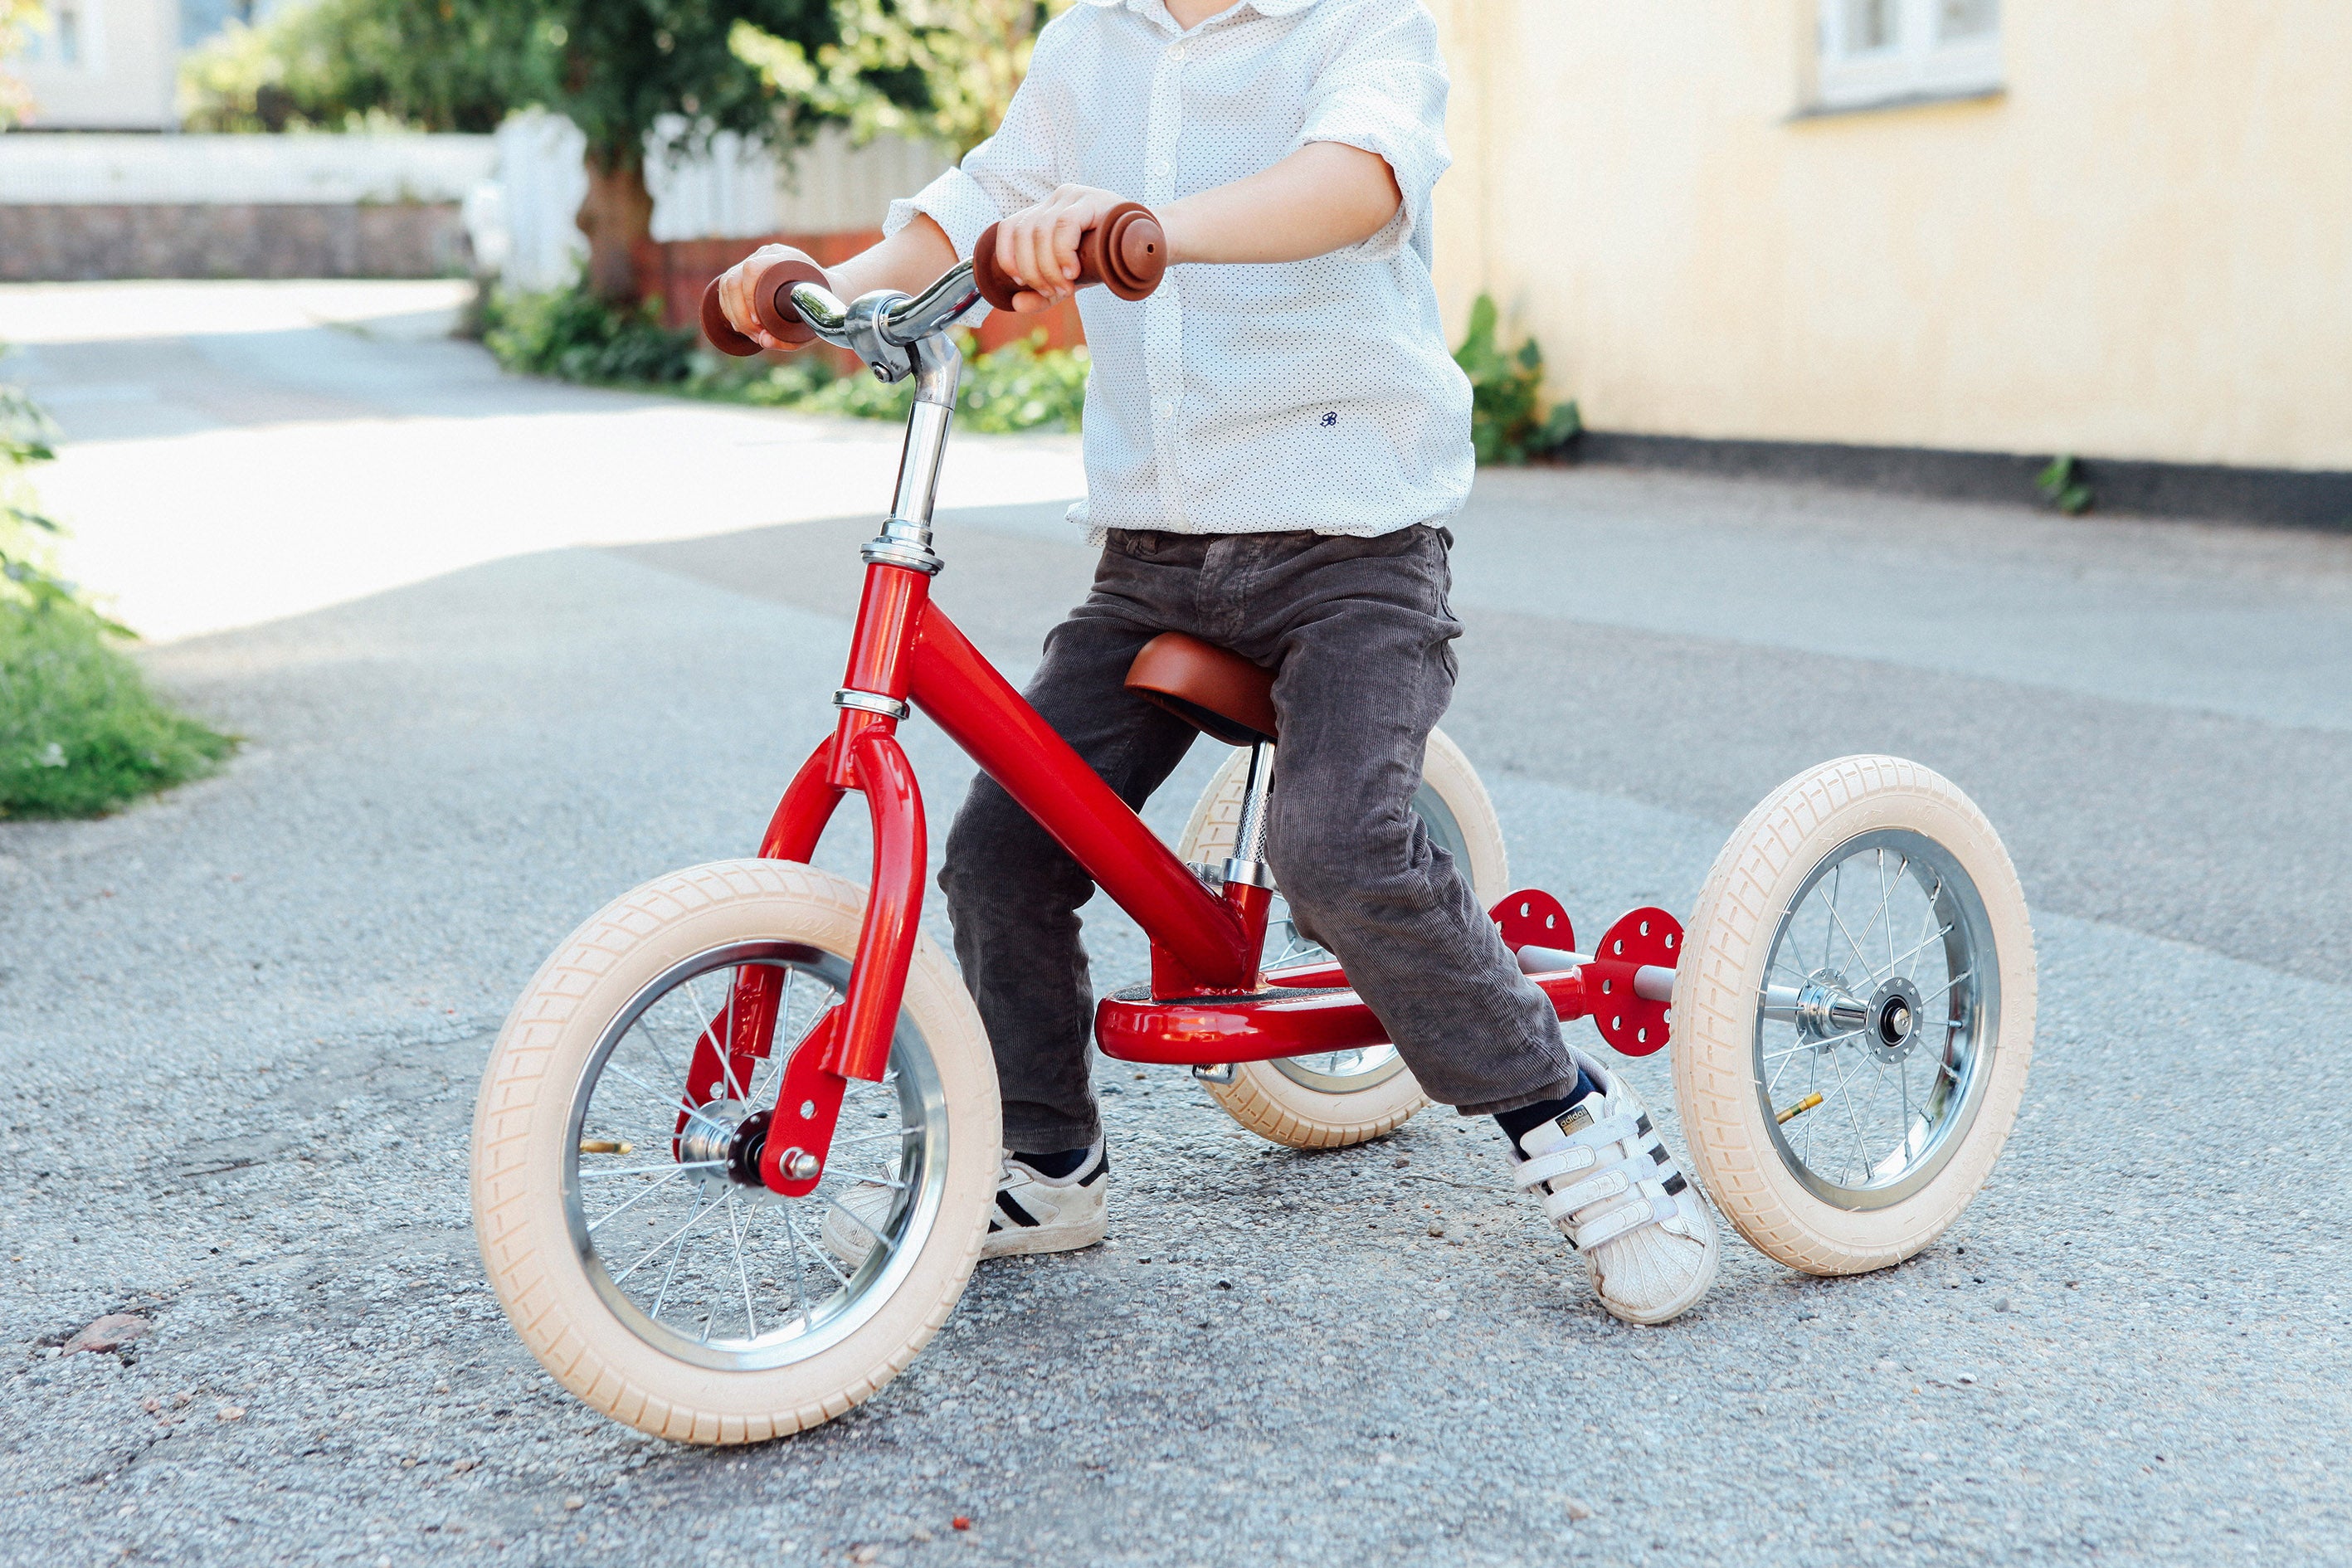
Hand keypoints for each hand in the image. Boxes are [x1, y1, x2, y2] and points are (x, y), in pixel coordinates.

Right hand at [717, 243, 825, 349]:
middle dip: (738, 313)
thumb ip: (788, 339)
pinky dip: (730, 310)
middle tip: (754, 333)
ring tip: (751, 332)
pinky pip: (726, 288)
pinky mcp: (747, 270)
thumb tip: (762, 340)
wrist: (830, 292)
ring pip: (726, 284)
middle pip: (733, 279)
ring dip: (733, 313)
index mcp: (786, 258)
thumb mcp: (810, 328)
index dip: (748, 298)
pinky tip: (742, 325)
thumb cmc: (821, 310)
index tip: (758, 322)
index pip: (752, 269)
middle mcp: (768, 254)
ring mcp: (756, 260)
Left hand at [990, 184, 1129, 311]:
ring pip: (1042, 229)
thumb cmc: (1109, 261)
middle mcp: (1056, 199)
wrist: (1153, 248)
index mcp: (1045, 212)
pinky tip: (1073, 271)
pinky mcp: (1093, 199)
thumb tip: (1015, 303)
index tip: (1020, 283)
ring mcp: (1074, 196)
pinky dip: (1062, 251)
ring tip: (1066, 287)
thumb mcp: (1071, 279)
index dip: (1007, 257)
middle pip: (1023, 231)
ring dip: (1048, 266)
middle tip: (1052, 292)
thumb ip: (1043, 293)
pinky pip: (1065, 223)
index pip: (1009, 227)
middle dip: (1031, 269)